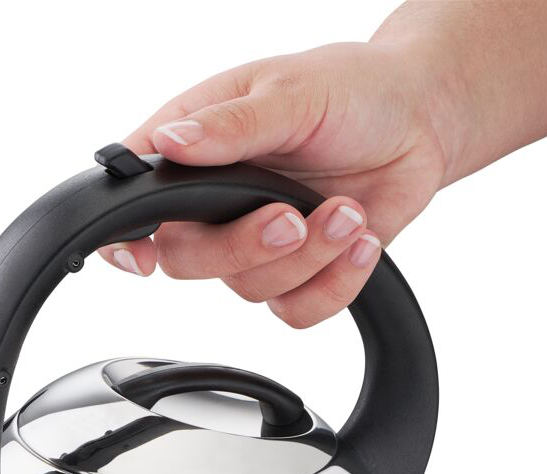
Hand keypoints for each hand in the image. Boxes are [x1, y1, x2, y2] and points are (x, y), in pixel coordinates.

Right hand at [98, 41, 447, 327]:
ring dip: (309, 258)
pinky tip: (361, 240)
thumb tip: (170, 143)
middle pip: (187, 260)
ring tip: (349, 212)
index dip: (124, 237)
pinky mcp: (298, 273)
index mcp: (194, 149)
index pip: (135, 201)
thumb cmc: (352, 89)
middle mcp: (216, 203)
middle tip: (292, 217)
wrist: (421, 121)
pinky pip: (295, 311)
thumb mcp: (290, 90)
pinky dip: (334, 284)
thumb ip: (230, 125)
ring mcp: (255, 242)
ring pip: (248, 289)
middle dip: (244, 247)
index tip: (141, 257)